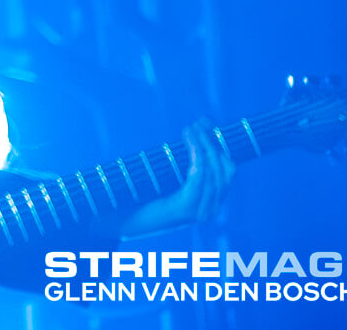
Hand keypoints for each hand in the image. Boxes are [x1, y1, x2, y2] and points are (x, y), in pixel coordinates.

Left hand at [120, 120, 235, 238]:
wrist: (121, 223)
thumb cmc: (140, 199)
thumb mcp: (165, 182)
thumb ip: (180, 168)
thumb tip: (190, 136)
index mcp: (209, 205)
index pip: (226, 173)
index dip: (219, 147)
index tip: (207, 126)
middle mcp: (210, 211)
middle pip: (224, 170)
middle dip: (213, 143)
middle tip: (199, 123)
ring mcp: (200, 211)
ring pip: (212, 170)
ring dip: (203, 144)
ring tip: (191, 127)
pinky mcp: (186, 208)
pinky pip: (198, 176)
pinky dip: (196, 153)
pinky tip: (189, 139)